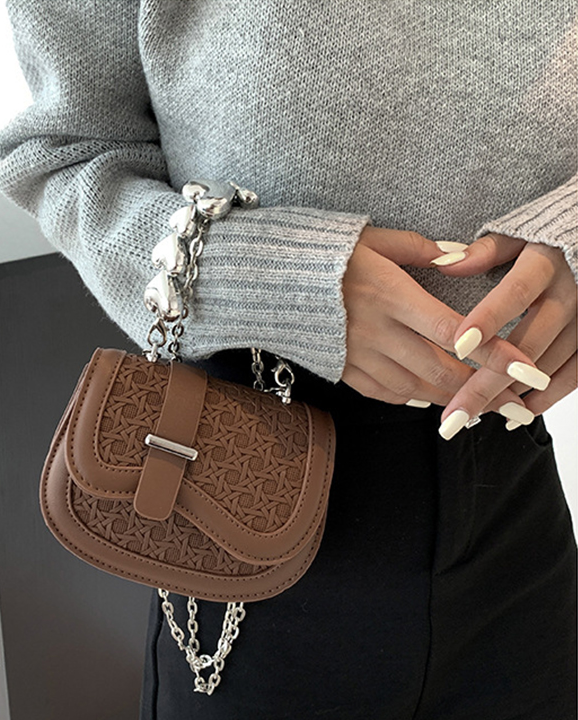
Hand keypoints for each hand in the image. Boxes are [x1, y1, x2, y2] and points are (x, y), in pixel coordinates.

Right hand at [341, 227, 536, 414]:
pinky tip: (428, 396)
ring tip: (478, 404)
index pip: (454, 332)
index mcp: (391, 296)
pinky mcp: (343, 369)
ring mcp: (358, 356)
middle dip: (482, 391)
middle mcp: (377, 332)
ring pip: (415, 389)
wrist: (270, 281)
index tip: (524, 368)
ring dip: (450, 398)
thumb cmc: (324, 256)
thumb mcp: (372, 240)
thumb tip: (457, 254)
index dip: (493, 354)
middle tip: (512, 402)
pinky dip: (412, 397)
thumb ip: (418, 249)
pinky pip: (384, 392)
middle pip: (440, 371)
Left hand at [433, 234, 576, 431]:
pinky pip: (575, 376)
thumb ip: (484, 252)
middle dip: (488, 381)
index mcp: (547, 263)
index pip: (517, 293)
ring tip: (468, 416)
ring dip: (509, 395)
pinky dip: (545, 399)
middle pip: (528, 343)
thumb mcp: (518, 235)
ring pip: (549, 366)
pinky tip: (513, 414)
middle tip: (454, 413)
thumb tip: (443, 264)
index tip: (458, 346)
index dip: (489, 319)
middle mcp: (572, 294)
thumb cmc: (548, 239)